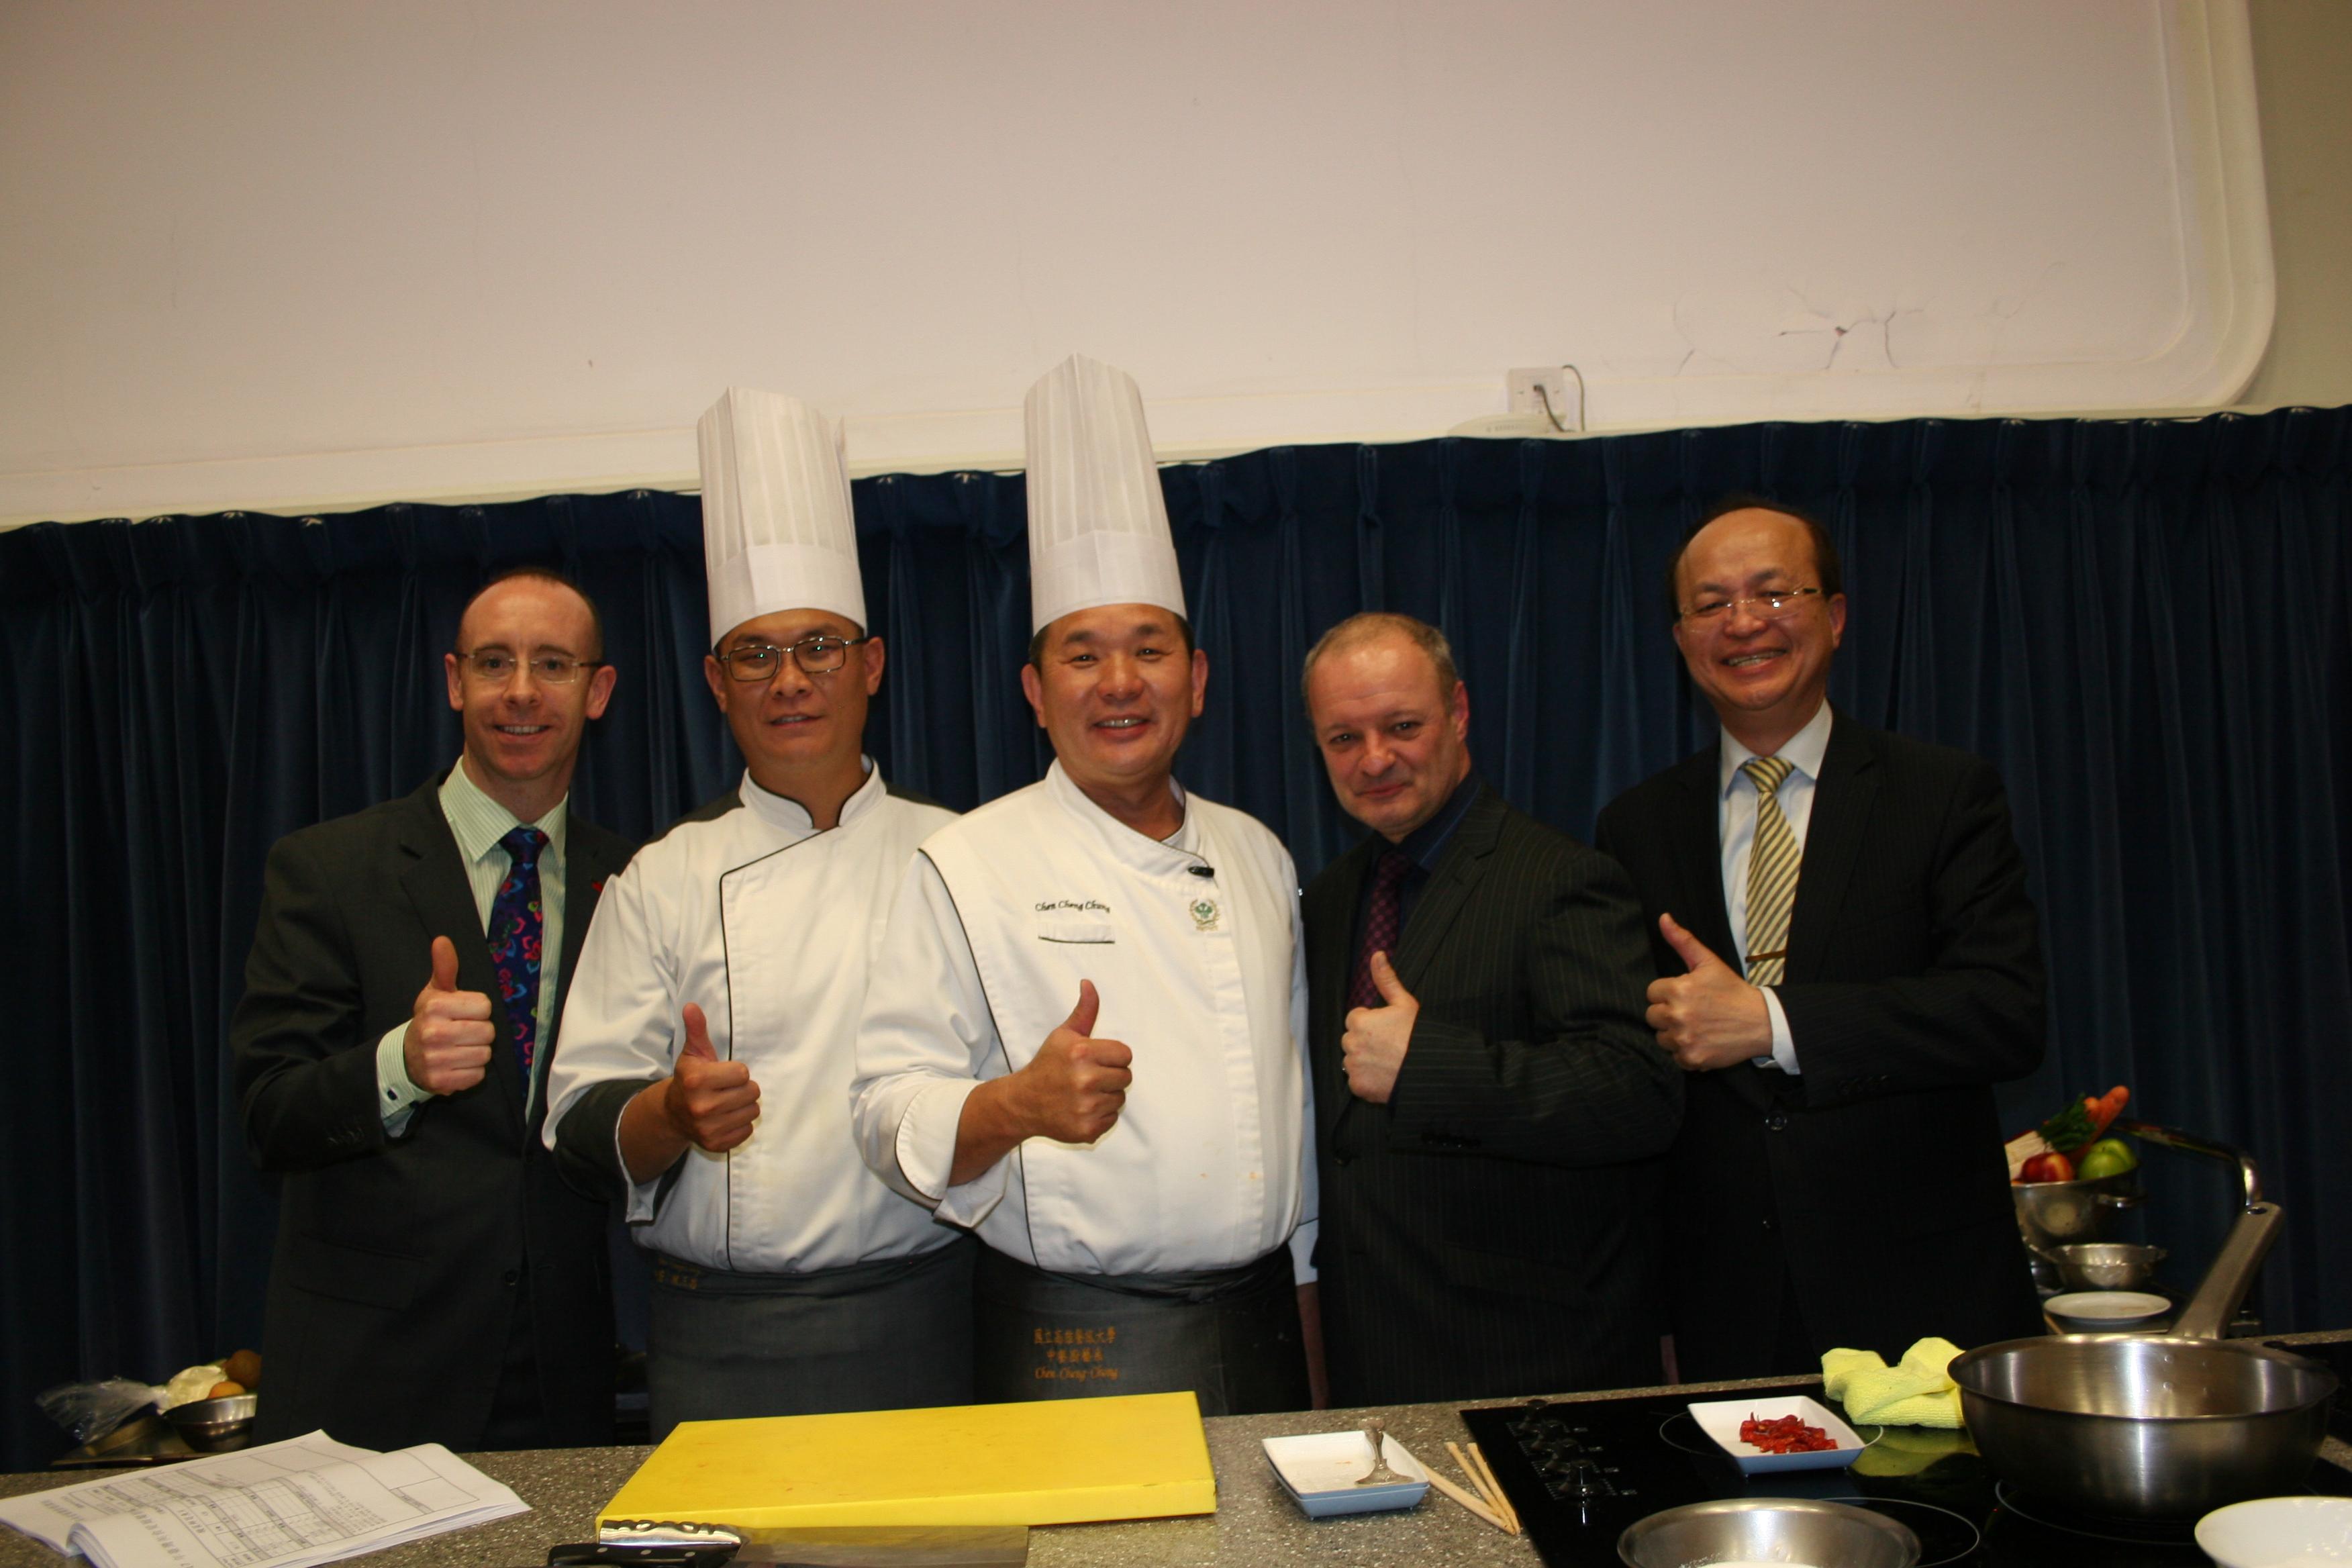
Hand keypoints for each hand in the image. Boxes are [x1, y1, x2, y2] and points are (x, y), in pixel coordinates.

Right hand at [403, 936, 495, 1094]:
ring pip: (485, 1054)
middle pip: (488, 1031)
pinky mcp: (441, 1082)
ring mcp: (436, 1060)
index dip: (478, 1010)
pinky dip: (471, 1072)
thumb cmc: (431, 1019)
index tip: (462, 1013)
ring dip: (477, 1053)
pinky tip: (456, 1065)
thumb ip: (444, 967)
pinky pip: (477, 1075)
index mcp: (435, 1007)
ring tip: (459, 1049)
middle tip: (462, 1033)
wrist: (407, 1057)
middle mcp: (434, 1033)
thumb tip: (442, 940)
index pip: (485, 1006)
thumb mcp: (435, 991)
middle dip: (480, 1032)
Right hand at [661, 1002, 759, 1152]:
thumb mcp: (693, 1053)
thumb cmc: (690, 1079)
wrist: (673, 1114)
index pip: (744, 1073)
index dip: (736, 1072)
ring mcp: (708, 1129)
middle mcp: (701, 1107)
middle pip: (752, 1093)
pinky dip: (741, 1124)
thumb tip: (691, 1006)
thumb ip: (696, 1029)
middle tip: (727, 1089)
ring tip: (727, 1103)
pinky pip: (747, 1131)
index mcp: (697, 1081)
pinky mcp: (716, 1145)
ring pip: (753, 1112)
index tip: (723, 1074)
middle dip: (743, 1089)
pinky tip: (726, 1118)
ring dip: (744, 1106)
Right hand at [1009, 981, 1132, 1143]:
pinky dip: (1101, 1116)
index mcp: (1081, 1053)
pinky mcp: (1087, 1129)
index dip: (1113, 1057)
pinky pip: (1112, 1119)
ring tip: (1085, 1093)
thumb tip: (1089, 983)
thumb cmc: (1047, 1065)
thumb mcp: (1063, 1035)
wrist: (1023, 1102)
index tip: (1096, 1060)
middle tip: (1089, 1077)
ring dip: (1107, 1096)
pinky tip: (1082, 1109)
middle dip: (1111, 1076)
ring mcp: (1086, 1107)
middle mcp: (1085, 1080)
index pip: (1126, 1054)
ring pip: (1120, 1099)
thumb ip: (1084, 1011)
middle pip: (1126, 1077)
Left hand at [1340, 950, 1415, 1103]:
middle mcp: (1351, 1043)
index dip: (1373, 1024)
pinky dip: (1368, 1080)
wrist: (1430, 1070)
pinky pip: (1357, 1081)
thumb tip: (1377, 954)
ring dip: (1365, 1061)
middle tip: (1390, 1047)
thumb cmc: (1419, 1035)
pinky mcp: (1358, 1087)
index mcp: (1359, 1021)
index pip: (1356, 1019)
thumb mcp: (1405, 1003)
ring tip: (1389, 1062)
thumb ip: (1386, 980)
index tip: (1389, 1030)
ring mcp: (1353, 1067)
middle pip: (1352, 1040)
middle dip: (1366, 1042)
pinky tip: (1386, 1076)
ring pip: (1353, 1060)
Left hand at [1645, 913, 1772, 1069]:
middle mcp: (1678, 1015)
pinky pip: (1675, 1056)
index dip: (1668, 993)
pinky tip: (1702, 1041)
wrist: (1761, 1022)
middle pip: (1652, 1016)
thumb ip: (1682, 940)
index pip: (1651, 993)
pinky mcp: (1692, 1058)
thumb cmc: (1732, 991)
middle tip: (1692, 1011)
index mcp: (1678, 989)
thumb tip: (1663, 918)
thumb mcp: (1708, 962)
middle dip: (1668, 1013)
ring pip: (1661, 1038)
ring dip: (1675, 1034)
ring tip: (1697, 1026)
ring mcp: (1684, 1039)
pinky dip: (1686, 1051)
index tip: (1687, 995)